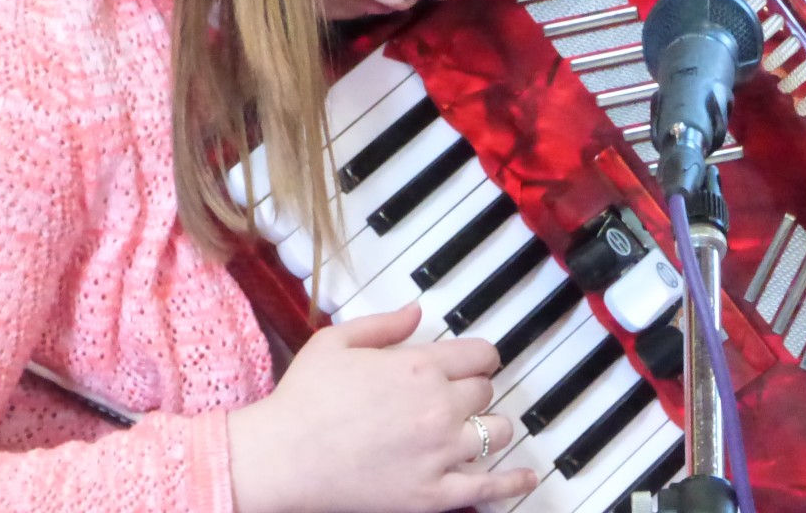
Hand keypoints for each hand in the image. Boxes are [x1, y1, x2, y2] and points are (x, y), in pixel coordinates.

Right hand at [228, 303, 536, 512]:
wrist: (278, 459)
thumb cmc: (302, 399)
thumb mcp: (337, 341)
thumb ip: (385, 323)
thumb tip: (418, 310)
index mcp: (419, 366)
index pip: (481, 355)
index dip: (479, 357)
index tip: (474, 363)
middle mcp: (438, 407)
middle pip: (486, 391)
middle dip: (473, 390)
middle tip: (453, 397)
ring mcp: (438, 453)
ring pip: (495, 432)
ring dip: (488, 427)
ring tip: (473, 428)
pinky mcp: (430, 494)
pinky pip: (488, 487)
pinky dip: (513, 482)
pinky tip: (527, 477)